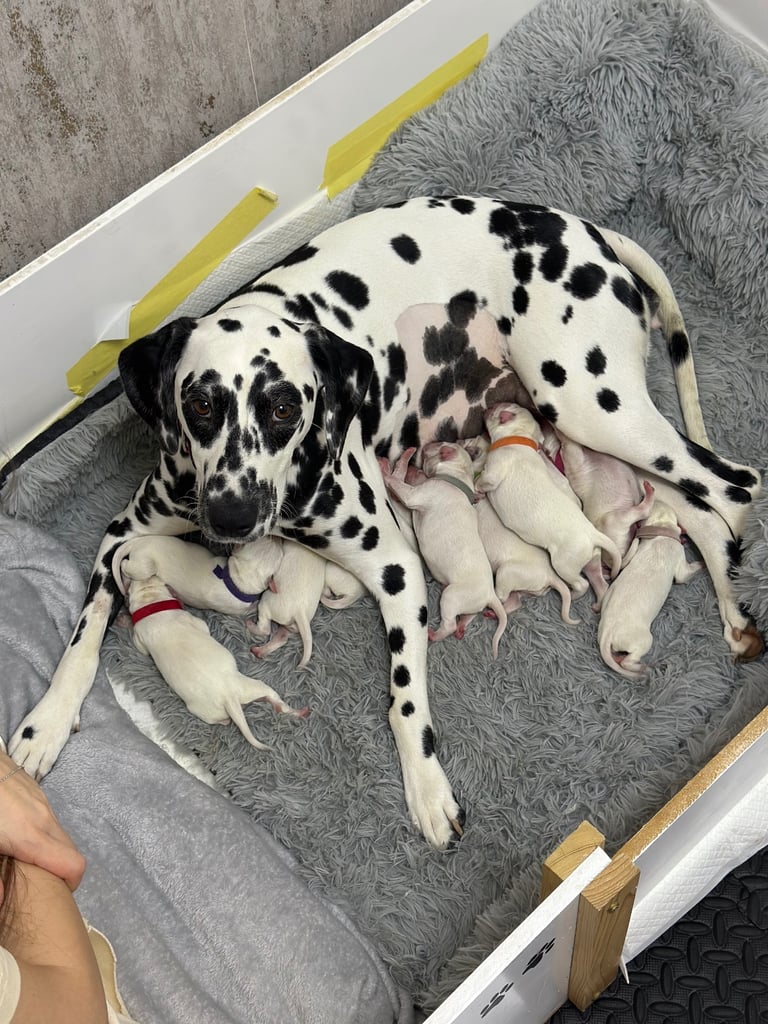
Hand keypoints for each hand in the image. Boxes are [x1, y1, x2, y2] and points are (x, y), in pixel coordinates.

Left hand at [0, 750, 85, 890]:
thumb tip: (2, 902)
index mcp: (32, 837)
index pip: (73, 865)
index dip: (70, 885)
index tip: (53, 894)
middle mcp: (45, 819)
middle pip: (70, 852)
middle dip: (60, 872)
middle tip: (36, 882)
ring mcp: (43, 803)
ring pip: (60, 835)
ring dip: (50, 852)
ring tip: (21, 859)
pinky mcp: (37, 792)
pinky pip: (50, 820)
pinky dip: (43, 834)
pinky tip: (15, 833)